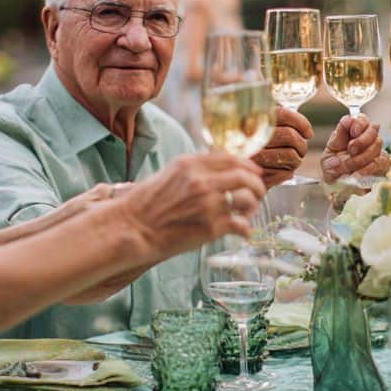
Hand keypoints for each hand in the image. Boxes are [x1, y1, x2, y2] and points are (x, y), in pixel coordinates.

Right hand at [119, 153, 266, 258]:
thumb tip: (221, 171)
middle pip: (245, 176)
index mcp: (191, 164)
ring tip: (248, 213)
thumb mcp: (169, 174)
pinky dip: (246, 229)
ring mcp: (208, 204)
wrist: (132, 228)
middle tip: (258, 194)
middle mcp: (202, 181)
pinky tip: (244, 232)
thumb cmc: (146, 203)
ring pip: (248, 199)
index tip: (255, 172)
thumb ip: (195, 170)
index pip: (231, 158)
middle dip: (257, 185)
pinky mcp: (211, 227)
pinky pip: (241, 225)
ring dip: (253, 207)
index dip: (249, 165)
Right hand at [251, 106, 311, 187]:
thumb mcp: (254, 130)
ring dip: (296, 160)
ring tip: (291, 161)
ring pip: (291, 155)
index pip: (282, 114)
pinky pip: (285, 173)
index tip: (308, 132)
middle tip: (300, 150)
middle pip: (290, 135)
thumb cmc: (247, 151)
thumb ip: (275, 124)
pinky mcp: (257, 176)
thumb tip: (306, 132)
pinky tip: (281, 172)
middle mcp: (249, 137)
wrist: (228, 177)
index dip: (300, 122)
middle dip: (301, 144)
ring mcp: (252, 158)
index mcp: (250, 121)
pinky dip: (288, 173)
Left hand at [321, 114, 388, 183]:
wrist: (342, 184)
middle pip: (372, 128)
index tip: (353, 132)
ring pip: (377, 144)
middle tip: (351, 150)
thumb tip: (336, 161)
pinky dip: (370, 167)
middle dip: (361, 140)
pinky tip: (360, 173)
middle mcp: (365, 136)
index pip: (359, 118)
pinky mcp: (383, 162)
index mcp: (349, 131)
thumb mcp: (326, 162)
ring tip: (349, 167)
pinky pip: (382, 160)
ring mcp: (376, 148)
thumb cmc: (335, 169)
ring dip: (362, 157)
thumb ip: (329, 159)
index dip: (358, 123)